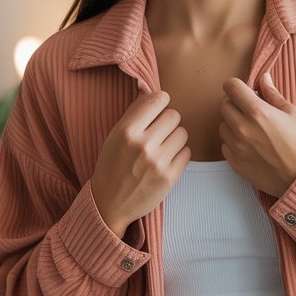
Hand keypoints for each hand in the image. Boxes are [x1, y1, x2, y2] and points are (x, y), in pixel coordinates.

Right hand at [90, 90, 190, 233]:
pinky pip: (187, 153)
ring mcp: (158, 163)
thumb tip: (151, 91)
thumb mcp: (114, 136)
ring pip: (183, 133)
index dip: (160, 102)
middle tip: (158, 132)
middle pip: (174, 115)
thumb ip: (134, 113)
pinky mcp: (169, 178)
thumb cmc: (111, 165)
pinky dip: (179, 155)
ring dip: (174, 138)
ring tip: (161, 148)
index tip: (157, 109)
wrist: (108, 204)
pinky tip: (165, 161)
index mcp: (126, 131)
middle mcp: (143, 145)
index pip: (158, 99)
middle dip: (168, 122)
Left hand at [218, 72, 295, 197]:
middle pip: (224, 105)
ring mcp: (237, 147)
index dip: (237, 87)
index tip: (244, 91)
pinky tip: (250, 145)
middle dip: (235, 104)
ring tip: (252, 130)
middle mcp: (243, 128)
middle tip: (251, 111)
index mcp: (258, 112)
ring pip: (222, 126)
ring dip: (233, 124)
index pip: (231, 87)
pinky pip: (225, 145)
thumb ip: (273, 94)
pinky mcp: (235, 163)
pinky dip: (234, 142)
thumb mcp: (293, 113)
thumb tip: (263, 78)